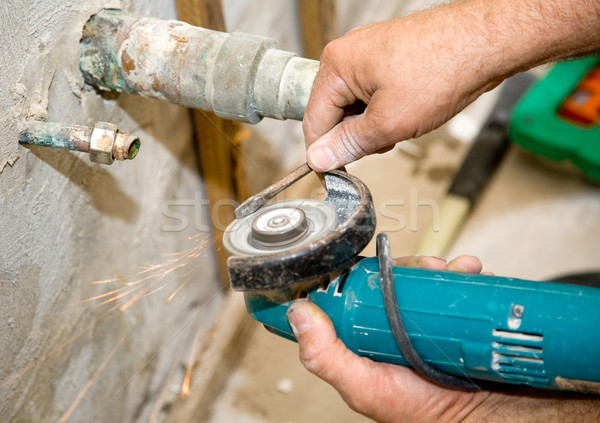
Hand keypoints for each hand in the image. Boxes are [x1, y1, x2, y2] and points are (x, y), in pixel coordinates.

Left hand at [287, 255, 599, 421]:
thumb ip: (325, 356)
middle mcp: (396, 322)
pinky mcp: (456, 316)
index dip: (363, 271)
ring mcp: (427, 318)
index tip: (376, 261)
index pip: (356, 291)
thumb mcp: (363, 386)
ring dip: (441, 266)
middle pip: (395, 277)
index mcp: (368, 334)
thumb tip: (299, 312)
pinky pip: (458, 285)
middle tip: (427, 266)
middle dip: (412, 265)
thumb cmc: (420, 409)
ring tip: (454, 270)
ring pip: (427, 277)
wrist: (483, 415)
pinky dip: (466, 274)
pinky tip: (472, 273)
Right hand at [302, 0, 599, 171]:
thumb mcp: (388, 123)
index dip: (326, 153)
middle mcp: (348, 54)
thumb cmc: (442, 69)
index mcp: (337, 65)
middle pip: (334, 113)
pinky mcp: (389, 56)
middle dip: (357, 136)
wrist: (486, 41)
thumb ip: (349, 144)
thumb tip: (319, 159)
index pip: (313, 121)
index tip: (338, 175)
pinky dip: (387, 110)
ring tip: (404, 121)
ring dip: (374, 125)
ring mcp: (369, 53)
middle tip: (386, 142)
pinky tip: (409, 111)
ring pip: (356, 106)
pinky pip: (374, 94)